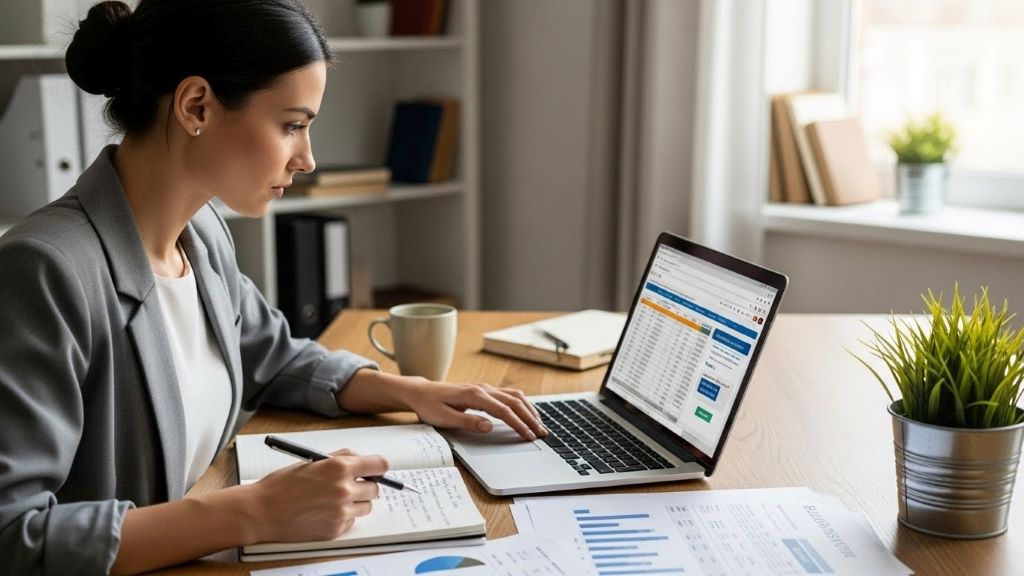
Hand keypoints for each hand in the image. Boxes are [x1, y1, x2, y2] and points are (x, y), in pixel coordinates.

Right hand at [248, 449, 387, 542]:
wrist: (262, 511)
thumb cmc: (282, 485)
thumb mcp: (313, 460)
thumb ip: (340, 458)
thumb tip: (361, 459)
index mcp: (339, 467)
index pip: (380, 465)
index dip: (378, 468)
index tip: (374, 470)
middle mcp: (344, 489)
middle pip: (375, 488)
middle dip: (365, 485)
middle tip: (349, 485)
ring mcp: (341, 511)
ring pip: (366, 506)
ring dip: (355, 502)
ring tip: (332, 499)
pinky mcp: (335, 529)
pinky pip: (351, 521)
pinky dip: (343, 517)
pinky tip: (324, 512)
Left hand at [405, 379, 547, 440]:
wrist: (421, 392)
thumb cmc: (430, 406)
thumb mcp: (445, 418)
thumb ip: (468, 422)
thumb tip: (489, 426)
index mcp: (474, 395)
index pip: (503, 410)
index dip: (518, 424)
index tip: (528, 436)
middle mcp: (483, 389)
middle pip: (514, 402)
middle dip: (530, 418)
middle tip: (542, 433)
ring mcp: (484, 388)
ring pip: (514, 396)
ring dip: (528, 409)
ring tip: (539, 424)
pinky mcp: (484, 391)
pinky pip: (508, 395)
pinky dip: (521, 404)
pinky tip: (526, 412)